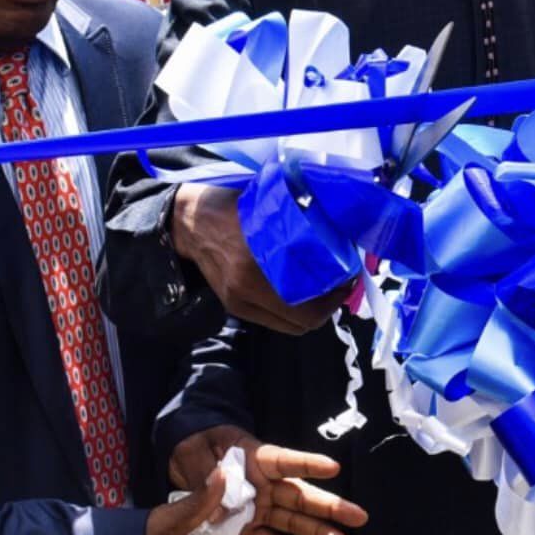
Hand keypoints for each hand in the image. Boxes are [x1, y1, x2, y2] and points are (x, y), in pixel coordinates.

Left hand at [169, 424, 368, 534]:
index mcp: (254, 457)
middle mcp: (263, 483)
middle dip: (328, 506)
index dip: (308, 464)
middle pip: (298, 494)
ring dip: (316, 532)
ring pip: (292, 520)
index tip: (333, 467)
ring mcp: (259, 505)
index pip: (284, 460)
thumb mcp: (196, 457)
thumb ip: (209, 482)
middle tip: (358, 516)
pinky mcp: (247, 525)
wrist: (184, 456)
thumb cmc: (195, 447)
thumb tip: (223, 511)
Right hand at [171, 185, 350, 333]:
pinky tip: (297, 289)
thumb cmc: (230, 209)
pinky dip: (290, 308)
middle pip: (300, 323)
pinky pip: (271, 317)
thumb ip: (296, 229)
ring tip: (322, 289)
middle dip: (327, 308)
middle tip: (339, 286)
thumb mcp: (267, 212)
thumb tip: (337, 237)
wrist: (188, 221)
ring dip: (309, 310)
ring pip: (287, 325)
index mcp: (251, 268)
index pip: (304, 310)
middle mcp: (244, 292)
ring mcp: (236, 302)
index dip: (333, 300)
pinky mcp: (232, 304)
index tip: (347, 279)